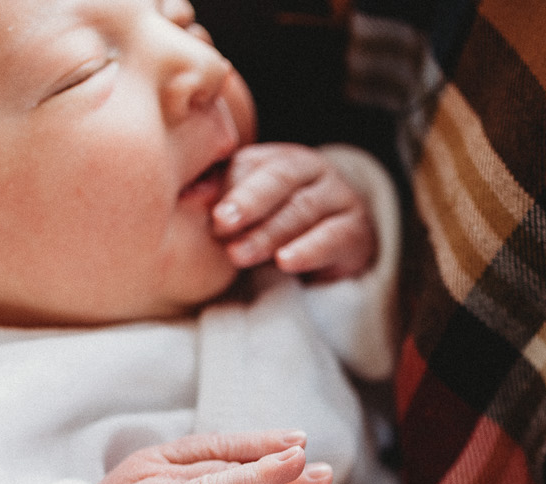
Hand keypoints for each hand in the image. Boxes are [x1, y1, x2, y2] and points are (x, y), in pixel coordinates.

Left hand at [213, 143, 377, 279]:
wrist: (338, 244)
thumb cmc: (279, 226)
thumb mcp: (249, 210)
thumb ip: (221, 197)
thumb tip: (188, 194)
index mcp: (278, 157)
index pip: (251, 164)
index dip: (228, 187)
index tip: (208, 214)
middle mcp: (311, 170)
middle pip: (279, 179)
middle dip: (248, 202)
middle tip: (221, 224)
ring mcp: (338, 197)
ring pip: (302, 209)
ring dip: (269, 233)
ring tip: (240, 255)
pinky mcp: (356, 230)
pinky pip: (333, 237)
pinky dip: (308, 250)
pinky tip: (285, 263)